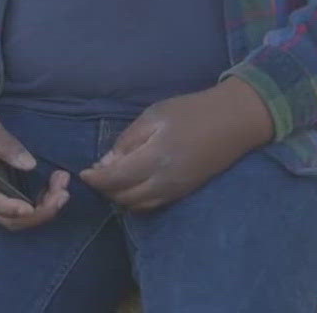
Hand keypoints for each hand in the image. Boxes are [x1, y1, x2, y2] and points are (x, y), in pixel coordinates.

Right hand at [0, 96, 71, 229]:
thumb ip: (6, 146)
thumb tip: (30, 164)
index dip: (14, 209)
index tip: (34, 206)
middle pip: (10, 219)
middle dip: (40, 212)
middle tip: (63, 192)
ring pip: (19, 217)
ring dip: (44, 208)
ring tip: (63, 186)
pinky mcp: (3, 192)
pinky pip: (23, 206)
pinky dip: (42, 201)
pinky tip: (55, 184)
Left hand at [80, 77, 274, 212]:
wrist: (233, 121)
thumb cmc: (192, 111)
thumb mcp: (154, 115)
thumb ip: (128, 140)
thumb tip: (106, 163)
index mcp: (154, 158)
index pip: (114, 180)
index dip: (95, 179)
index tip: (83, 173)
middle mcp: (163, 182)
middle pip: (123, 197)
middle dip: (105, 189)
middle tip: (97, 173)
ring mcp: (175, 191)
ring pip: (137, 206)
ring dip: (119, 197)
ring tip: (112, 179)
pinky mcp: (183, 193)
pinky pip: (152, 205)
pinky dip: (136, 200)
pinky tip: (132, 185)